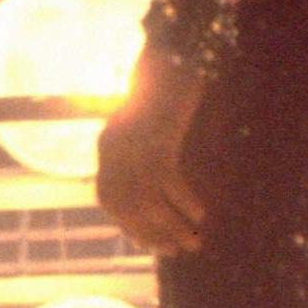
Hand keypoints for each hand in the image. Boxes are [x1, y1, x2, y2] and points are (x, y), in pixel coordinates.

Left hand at [95, 51, 205, 254]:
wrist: (172, 56)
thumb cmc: (165, 92)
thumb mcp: (147, 125)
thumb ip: (144, 153)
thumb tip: (157, 192)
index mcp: (108, 144)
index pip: (108, 197)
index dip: (127, 224)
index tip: (149, 244)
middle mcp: (113, 146)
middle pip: (126, 204)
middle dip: (150, 232)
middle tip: (176, 252)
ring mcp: (133, 142)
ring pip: (146, 199)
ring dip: (169, 226)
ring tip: (193, 243)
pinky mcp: (156, 136)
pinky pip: (166, 180)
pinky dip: (182, 200)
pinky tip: (200, 214)